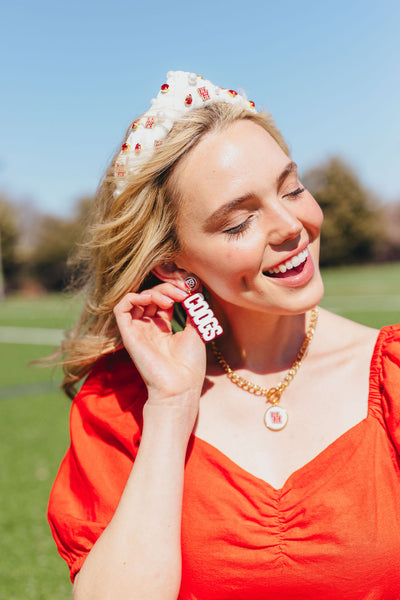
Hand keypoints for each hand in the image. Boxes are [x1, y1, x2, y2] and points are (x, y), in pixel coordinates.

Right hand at [113, 283, 206, 408]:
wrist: (181, 386)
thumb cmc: (190, 364)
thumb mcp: (196, 330)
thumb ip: (191, 308)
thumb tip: (193, 289)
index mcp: (164, 327)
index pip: (163, 299)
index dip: (174, 290)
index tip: (190, 290)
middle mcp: (149, 327)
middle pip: (151, 296)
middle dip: (167, 289)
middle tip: (182, 294)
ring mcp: (138, 330)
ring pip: (137, 299)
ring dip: (154, 292)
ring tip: (171, 300)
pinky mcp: (128, 334)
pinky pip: (121, 308)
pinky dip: (134, 297)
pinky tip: (151, 300)